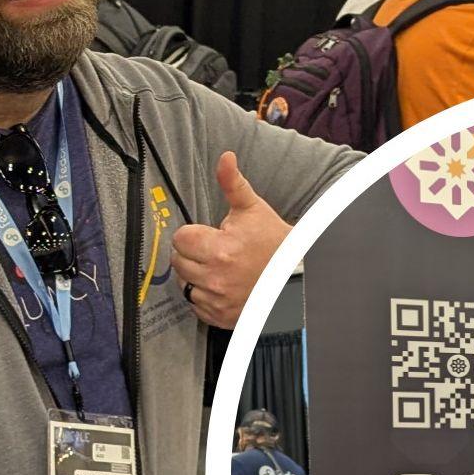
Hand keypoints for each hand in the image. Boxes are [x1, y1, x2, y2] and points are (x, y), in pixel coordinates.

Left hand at [170, 151, 290, 328]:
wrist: (295, 274)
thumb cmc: (273, 241)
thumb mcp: (253, 208)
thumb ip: (232, 183)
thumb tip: (225, 157)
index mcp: (220, 249)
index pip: (180, 239)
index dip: (193, 234)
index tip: (209, 235)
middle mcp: (216, 278)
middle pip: (178, 262)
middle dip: (192, 254)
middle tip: (214, 250)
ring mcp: (218, 301)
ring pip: (184, 284)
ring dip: (195, 276)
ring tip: (218, 267)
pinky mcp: (221, 317)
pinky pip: (196, 305)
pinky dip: (204, 297)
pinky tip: (221, 285)